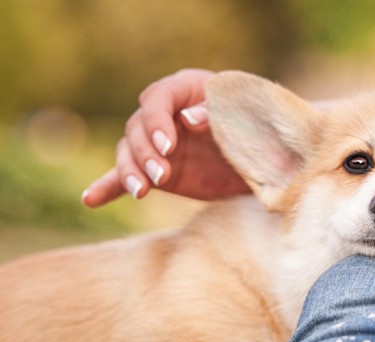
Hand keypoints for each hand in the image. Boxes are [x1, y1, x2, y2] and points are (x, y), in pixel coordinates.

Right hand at [82, 68, 249, 206]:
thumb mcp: (239, 117)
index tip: (168, 147)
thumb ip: (214, 115)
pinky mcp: (154, 171)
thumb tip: (188, 119)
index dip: (158, 123)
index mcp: (183, 90)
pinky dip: (107, 187)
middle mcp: (163, 115)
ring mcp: (156, 144)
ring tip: (141, 192)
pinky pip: (123, 177)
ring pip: (127, 153)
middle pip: (137, 129)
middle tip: (161, 176)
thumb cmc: (254, 128)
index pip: (157, 100)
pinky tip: (90, 200)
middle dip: (146, 153)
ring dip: (130, 172)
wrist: (265, 160)